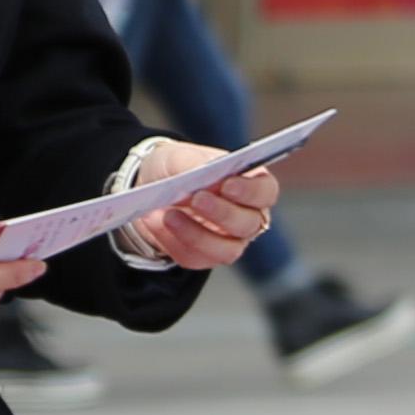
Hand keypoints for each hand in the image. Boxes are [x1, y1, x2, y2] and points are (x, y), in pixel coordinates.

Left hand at [122, 137, 280, 275]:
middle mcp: (247, 216)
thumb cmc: (176, 168)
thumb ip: (196, 164)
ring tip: (169, 215)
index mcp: (250, 185)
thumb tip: (209, 180)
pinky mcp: (204, 256)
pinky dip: (173, 242)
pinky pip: (195, 258)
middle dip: (223, 213)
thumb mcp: (179, 156)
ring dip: (197, 235)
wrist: (149, 188)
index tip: (228, 185)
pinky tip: (157, 223)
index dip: (251, 191)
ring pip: (227, 250)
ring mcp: (228, 240)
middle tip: (196, 199)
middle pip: (249, 224)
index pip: (265, 191)